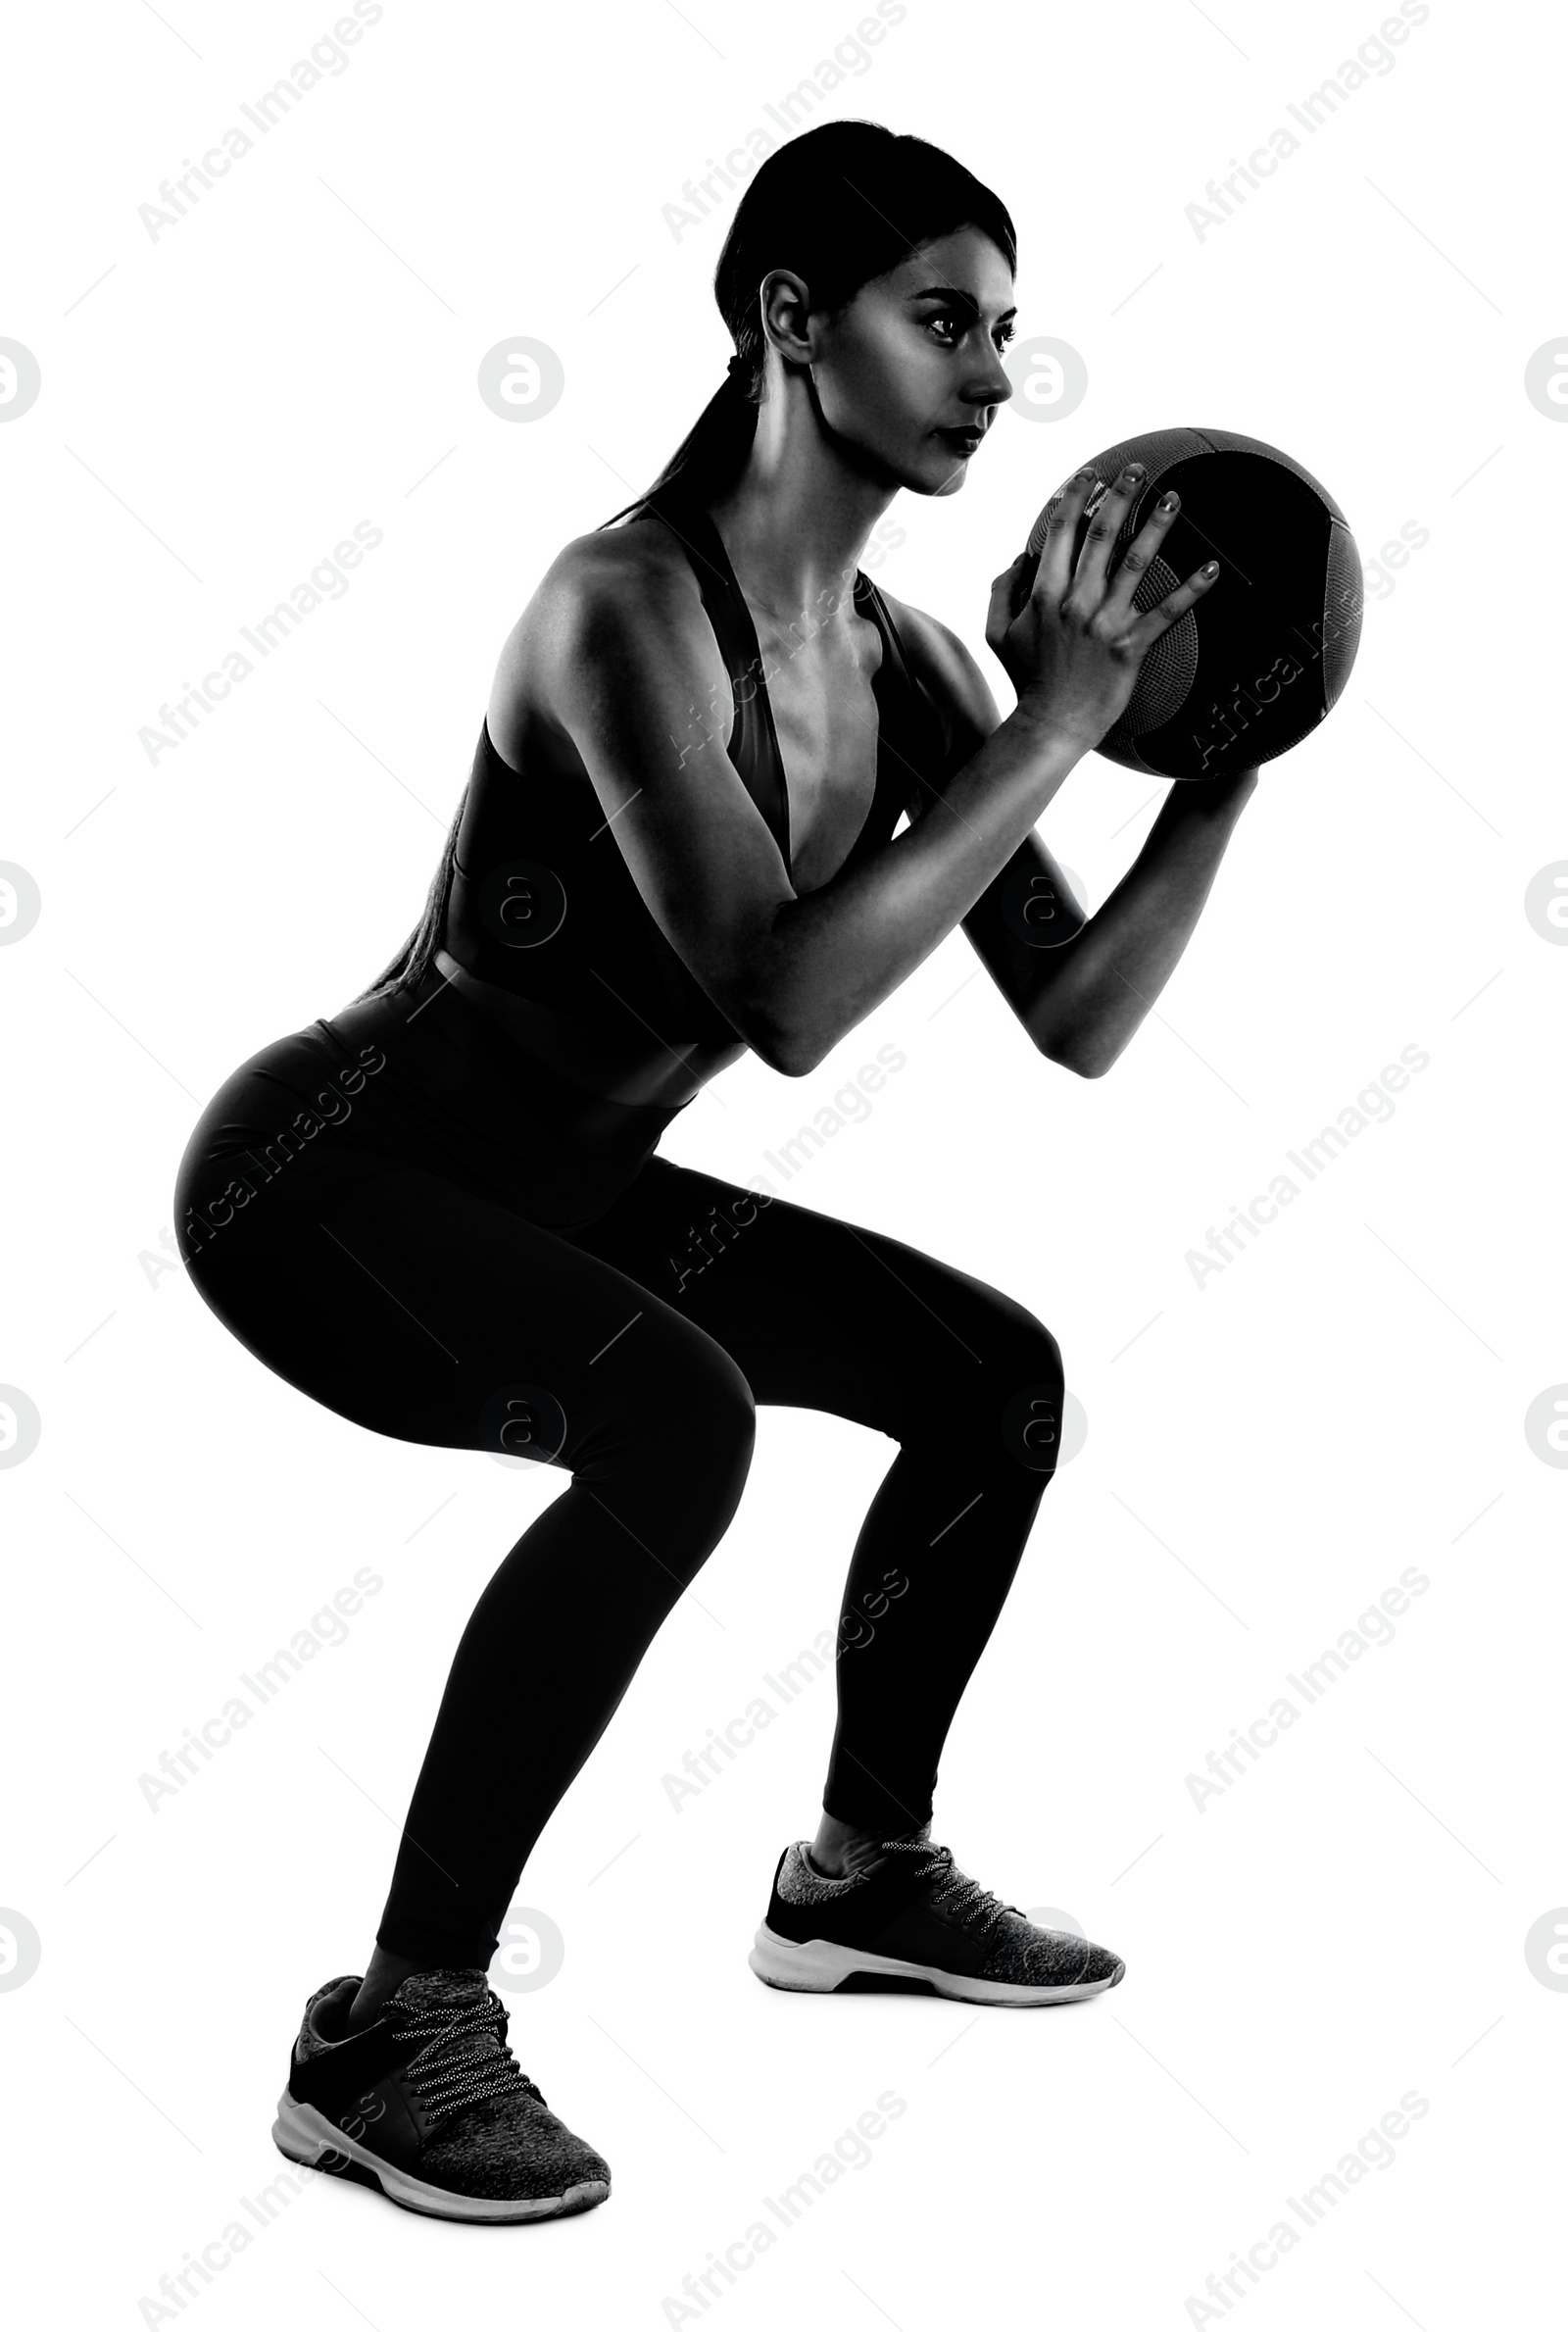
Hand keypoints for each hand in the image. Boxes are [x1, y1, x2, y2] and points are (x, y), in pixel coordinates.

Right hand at [985, 463, 1220, 751]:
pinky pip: (1167, 613)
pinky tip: (1212, 567)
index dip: (1075, 499)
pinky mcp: (1131, 648)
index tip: (1088, 476)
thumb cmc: (1026, 681)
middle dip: (1119, 497)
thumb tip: (1019, 558)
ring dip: (1157, 525)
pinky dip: (1192, 590)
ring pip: (1137, 563)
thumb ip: (1003, 591)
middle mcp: (1076, 603)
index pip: (1061, 534)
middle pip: (1101, 536)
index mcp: (1045, 594)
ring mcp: (1105, 624)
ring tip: (1173, 497)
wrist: (1051, 726)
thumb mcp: (999, 634)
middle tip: (1136, 470)